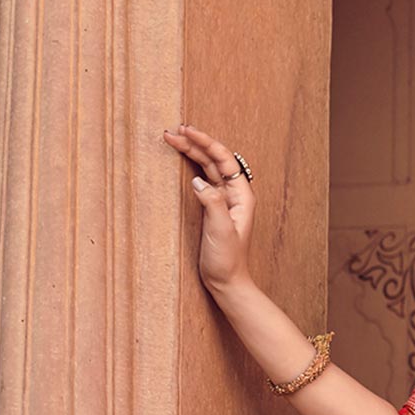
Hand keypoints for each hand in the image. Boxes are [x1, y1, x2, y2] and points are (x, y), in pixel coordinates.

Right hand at [162, 122, 255, 296]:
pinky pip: (203, 179)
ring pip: (207, 167)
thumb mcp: (221, 230)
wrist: (227, 282)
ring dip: (191, 152)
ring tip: (173, 139)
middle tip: (173, 131)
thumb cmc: (227, 261)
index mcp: (242, 196)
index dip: (206, 143)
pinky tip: (181, 159)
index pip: (225, 159)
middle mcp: (234, 195)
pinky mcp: (213, 208)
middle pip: (215, 160)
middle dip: (195, 143)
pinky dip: (191, 167)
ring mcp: (223, 200)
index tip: (187, 132)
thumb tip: (199, 181)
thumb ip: (212, 203)